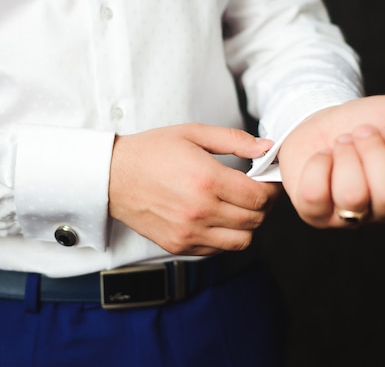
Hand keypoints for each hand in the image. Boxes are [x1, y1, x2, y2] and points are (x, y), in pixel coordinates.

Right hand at [109, 123, 280, 254]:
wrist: (112, 176)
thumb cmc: (150, 152)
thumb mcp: (192, 133)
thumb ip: (234, 140)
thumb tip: (266, 147)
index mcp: (208, 180)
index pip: (260, 196)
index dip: (272, 189)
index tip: (269, 182)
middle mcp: (201, 211)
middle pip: (255, 220)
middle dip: (264, 206)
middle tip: (256, 193)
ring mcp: (189, 232)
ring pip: (242, 241)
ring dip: (247, 226)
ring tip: (238, 208)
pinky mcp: (179, 246)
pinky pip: (217, 250)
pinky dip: (225, 237)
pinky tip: (217, 219)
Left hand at [278, 93, 384, 226]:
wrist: (315, 125)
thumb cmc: (359, 124)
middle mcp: (384, 210)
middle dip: (373, 150)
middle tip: (361, 131)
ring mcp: (348, 217)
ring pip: (352, 195)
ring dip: (345, 155)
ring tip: (341, 142)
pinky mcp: (314, 214)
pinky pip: (314, 194)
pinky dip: (317, 164)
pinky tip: (322, 157)